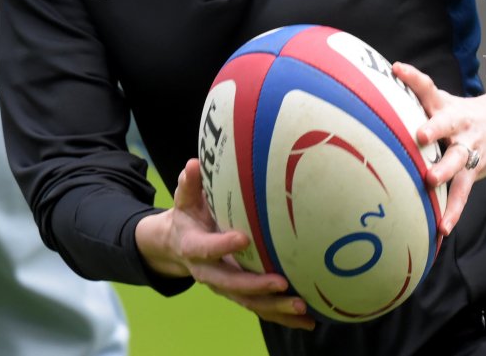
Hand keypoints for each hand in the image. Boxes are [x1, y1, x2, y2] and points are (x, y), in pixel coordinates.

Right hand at [135, 159, 315, 330]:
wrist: (178, 245)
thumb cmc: (189, 216)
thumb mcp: (184, 199)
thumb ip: (189, 184)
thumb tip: (194, 165)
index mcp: (194, 247)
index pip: (207, 249)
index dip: (222, 245)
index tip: (243, 239)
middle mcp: (209, 273)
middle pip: (232, 285)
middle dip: (257, 286)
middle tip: (281, 283)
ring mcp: (225, 286)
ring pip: (249, 302)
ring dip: (275, 307)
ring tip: (301, 308)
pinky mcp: (239, 294)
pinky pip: (260, 308)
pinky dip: (282, 316)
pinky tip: (307, 320)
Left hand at [393, 62, 485, 235]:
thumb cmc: (460, 114)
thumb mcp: (441, 102)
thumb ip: (412, 101)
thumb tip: (368, 96)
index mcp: (444, 105)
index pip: (427, 87)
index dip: (413, 77)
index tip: (397, 69)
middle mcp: (457, 124)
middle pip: (446, 123)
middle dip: (434, 128)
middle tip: (420, 134)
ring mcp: (468, 147)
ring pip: (457, 159)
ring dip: (444, 170)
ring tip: (430, 180)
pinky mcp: (475, 169)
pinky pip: (462, 192)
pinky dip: (453, 210)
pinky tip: (442, 227)